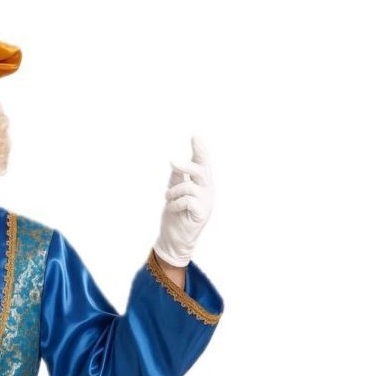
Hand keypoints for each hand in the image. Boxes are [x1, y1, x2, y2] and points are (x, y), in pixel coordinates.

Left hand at [154, 136, 213, 267]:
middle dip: (187, 165)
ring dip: (173, 191)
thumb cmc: (175, 216)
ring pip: (190, 187)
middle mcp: (207, 191)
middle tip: (171, 161)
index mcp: (201, 184)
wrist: (174, 240)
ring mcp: (206, 203)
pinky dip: (175, 203)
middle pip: (202, 171)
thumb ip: (177, 179)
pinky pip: (188, 200)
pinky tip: (172, 208)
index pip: (203, 164)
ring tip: (168, 199)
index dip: (200, 150)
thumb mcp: (174, 194)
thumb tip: (176, 164)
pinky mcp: (201, 214)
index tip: (195, 135)